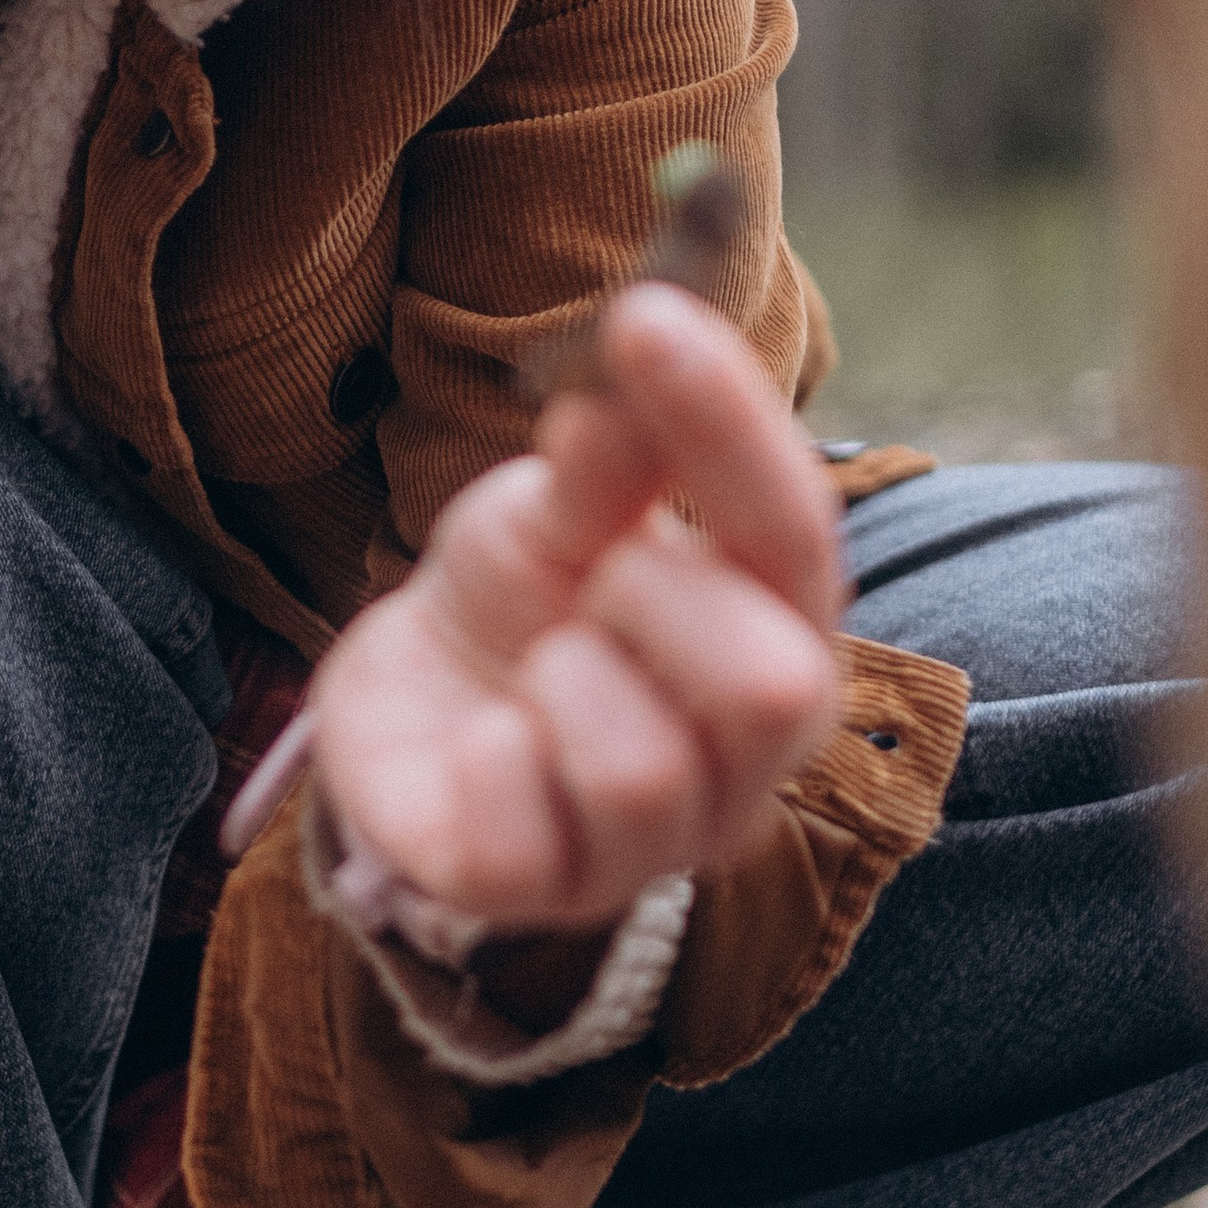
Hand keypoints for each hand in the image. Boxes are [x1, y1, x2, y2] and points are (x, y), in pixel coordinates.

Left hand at [309, 280, 845, 932]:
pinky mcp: (540, 891)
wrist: (410, 699)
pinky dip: (482, 752)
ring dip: (561, 678)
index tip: (647, 317)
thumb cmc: (523, 596)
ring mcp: (654, 843)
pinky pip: (527, 823)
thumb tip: (645, 336)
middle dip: (650, 595)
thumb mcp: (562, 505)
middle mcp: (749, 757)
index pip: (797, 532)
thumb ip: (614, 451)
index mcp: (778, 631)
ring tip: (534, 663)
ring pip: (647, 771)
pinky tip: (480, 736)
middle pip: (771, 682)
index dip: (730, 426)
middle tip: (586, 577)